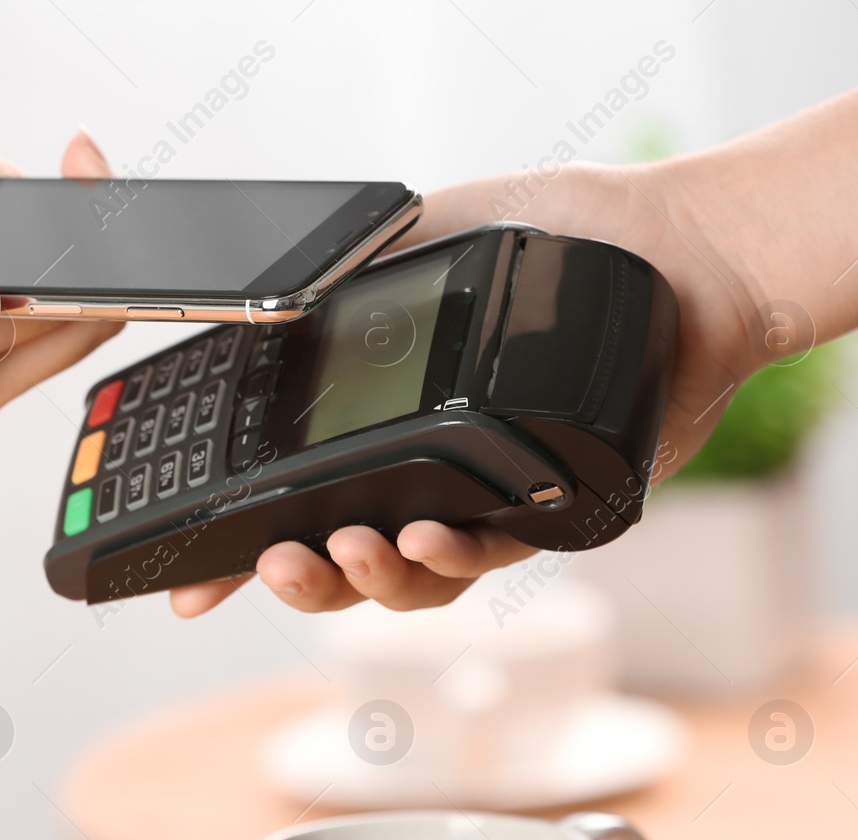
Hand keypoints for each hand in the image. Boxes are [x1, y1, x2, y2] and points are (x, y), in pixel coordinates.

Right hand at [172, 160, 761, 617]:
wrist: (668, 246)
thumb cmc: (558, 233)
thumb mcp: (424, 236)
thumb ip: (348, 272)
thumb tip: (266, 297)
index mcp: (385, 428)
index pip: (297, 501)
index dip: (240, 552)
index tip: (189, 588)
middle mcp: (429, 475)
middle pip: (345, 564)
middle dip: (301, 581)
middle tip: (272, 568)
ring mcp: (488, 499)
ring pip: (413, 580)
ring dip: (369, 577)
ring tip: (344, 551)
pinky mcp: (555, 510)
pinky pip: (491, 555)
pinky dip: (449, 555)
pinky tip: (421, 535)